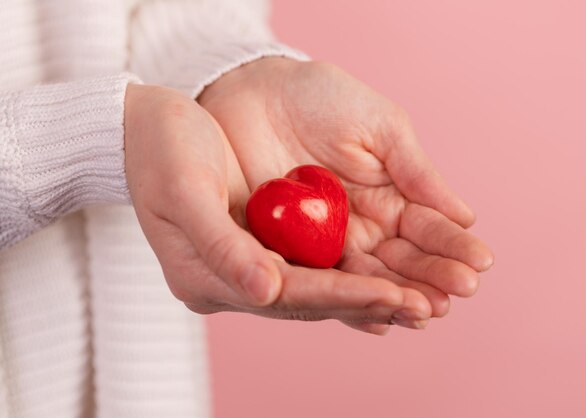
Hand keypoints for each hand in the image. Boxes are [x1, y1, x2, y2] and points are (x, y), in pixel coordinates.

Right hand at [124, 84, 425, 334]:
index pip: (285, 295)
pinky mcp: (261, 248)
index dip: (341, 297)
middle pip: (308, 301)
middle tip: (426, 308)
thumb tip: (266, 293)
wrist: (143, 131)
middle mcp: (230, 282)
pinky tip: (388, 282)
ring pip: (317, 290)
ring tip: (420, 301)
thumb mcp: (183, 191)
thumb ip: (221, 245)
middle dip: (368, 303)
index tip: (395, 296)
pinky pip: (314, 269)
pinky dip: (352, 276)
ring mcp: (246, 268)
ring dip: (368, 295)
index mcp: (204, 278)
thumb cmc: (160, 152)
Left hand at [198, 58, 493, 332]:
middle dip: (432, 278)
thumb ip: (416, 171)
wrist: (253, 91)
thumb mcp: (379, 127)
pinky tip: (375, 320)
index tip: (480, 261)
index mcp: (390, 196)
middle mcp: (363, 227)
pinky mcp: (287, 252)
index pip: (426, 228)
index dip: (452, 245)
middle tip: (459, 293)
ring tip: (424, 311)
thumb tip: (464, 215)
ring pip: (366, 279)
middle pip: (401, 262)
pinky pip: (317, 282)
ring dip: (396, 297)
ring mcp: (326, 243)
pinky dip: (346, 303)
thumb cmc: (320, 98)